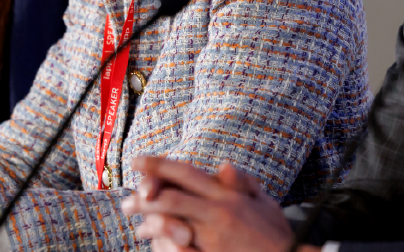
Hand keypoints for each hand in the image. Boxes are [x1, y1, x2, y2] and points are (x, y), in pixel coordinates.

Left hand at [123, 156, 310, 251]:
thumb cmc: (276, 233)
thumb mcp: (265, 201)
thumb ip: (242, 182)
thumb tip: (223, 165)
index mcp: (227, 195)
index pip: (186, 173)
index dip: (159, 165)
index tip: (137, 161)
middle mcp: (218, 212)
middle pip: (171, 198)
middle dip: (144, 196)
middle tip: (127, 200)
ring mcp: (213, 238)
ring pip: (171, 223)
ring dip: (149, 222)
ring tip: (137, 225)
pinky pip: (180, 249)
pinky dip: (164, 244)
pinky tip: (155, 244)